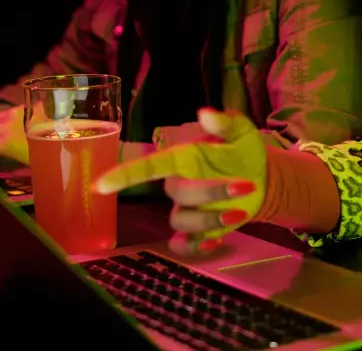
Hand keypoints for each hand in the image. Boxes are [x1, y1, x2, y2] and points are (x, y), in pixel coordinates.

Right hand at [95, 109, 265, 254]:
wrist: (261, 179)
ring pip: (181, 220)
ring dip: (210, 220)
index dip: (123, 176)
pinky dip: (194, 247)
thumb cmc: (243, 151)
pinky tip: (215, 243)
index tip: (100, 186)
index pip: (147, 167)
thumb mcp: (241, 133)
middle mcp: (177, 184)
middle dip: (212, 192)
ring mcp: (186, 209)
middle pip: (178, 193)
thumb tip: (205, 113)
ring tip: (241, 211)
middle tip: (245, 185)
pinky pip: (183, 244)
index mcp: (182, 159)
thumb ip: (225, 124)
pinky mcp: (196, 230)